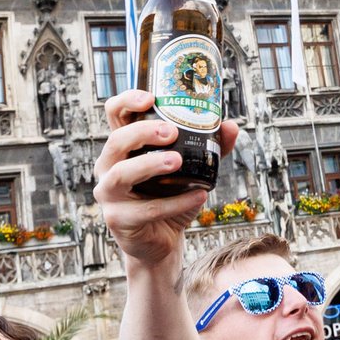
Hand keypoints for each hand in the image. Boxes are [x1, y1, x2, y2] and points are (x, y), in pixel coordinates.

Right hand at [93, 91, 240, 269]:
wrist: (162, 241)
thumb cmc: (170, 198)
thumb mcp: (191, 170)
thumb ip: (208, 148)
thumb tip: (230, 126)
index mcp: (123, 148)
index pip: (114, 114)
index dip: (127, 101)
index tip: (150, 98)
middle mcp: (109, 167)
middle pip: (116, 141)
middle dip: (143, 133)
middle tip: (172, 132)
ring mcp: (109, 194)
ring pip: (122, 174)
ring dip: (150, 164)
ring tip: (177, 161)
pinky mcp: (118, 219)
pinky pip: (147, 210)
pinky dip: (176, 202)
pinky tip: (200, 196)